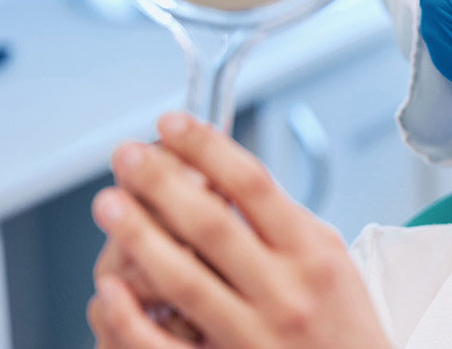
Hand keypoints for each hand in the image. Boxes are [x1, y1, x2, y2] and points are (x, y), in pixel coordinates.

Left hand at [87, 113, 389, 347]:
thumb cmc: (342, 326)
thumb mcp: (333, 261)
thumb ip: (284, 222)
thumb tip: (223, 176)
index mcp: (312, 254)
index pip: (252, 184)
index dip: (205, 147)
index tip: (171, 125)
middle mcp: (285, 292)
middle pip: (211, 223)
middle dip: (160, 182)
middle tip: (127, 157)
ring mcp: (254, 334)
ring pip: (183, 278)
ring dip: (138, 235)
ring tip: (109, 204)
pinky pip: (165, 346)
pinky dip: (132, 317)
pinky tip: (109, 288)